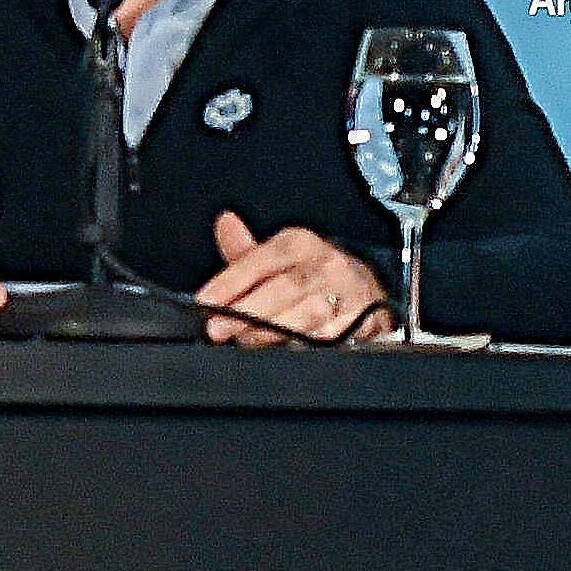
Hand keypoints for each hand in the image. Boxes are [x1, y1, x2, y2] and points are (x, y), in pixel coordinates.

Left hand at [200, 211, 394, 346]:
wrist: (366, 290)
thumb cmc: (313, 275)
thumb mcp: (280, 257)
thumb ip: (246, 251)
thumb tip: (225, 222)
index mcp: (301, 244)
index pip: (263, 259)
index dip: (231, 281)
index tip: (205, 300)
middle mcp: (327, 264)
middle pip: (285, 288)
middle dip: (247, 311)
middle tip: (218, 328)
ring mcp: (347, 292)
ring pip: (308, 313)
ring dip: (272, 329)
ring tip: (246, 339)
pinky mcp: (361, 319)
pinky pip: (331, 335)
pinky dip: (305, 344)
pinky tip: (284, 348)